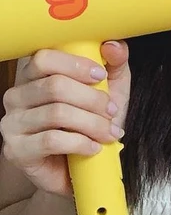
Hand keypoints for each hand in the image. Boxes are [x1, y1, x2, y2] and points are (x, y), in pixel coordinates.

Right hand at [0, 41, 130, 196]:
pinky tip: (93, 147)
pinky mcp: (16, 151)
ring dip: (91, 123)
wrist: (81, 169)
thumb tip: (114, 45)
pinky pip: (51, 140)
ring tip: (108, 132)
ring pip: (56, 113)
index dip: (75, 65)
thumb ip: (113, 64)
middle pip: (54, 87)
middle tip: (112, 110)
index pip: (44, 58)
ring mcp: (12, 124)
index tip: (100, 76)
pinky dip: (80, 143)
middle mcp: (16, 96)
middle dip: (92, 98)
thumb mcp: (110, 89)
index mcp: (34, 76)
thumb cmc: (91, 123)